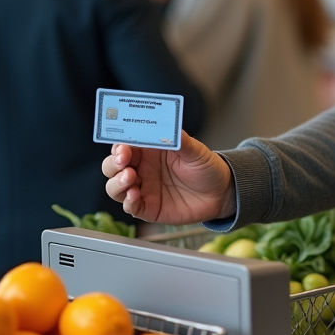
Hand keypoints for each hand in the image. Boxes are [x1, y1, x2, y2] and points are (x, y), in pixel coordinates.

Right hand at [102, 132, 235, 224]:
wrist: (221, 192)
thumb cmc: (206, 168)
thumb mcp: (196, 150)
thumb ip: (179, 139)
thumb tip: (167, 127)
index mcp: (150, 150)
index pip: (124, 144)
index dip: (119, 145)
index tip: (122, 146)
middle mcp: (142, 169)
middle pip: (113, 165)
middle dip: (113, 162)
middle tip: (124, 160)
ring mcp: (143, 188)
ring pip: (114, 186)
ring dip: (116, 182)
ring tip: (130, 178)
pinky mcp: (148, 207)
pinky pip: (130, 206)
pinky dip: (128, 202)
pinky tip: (134, 196)